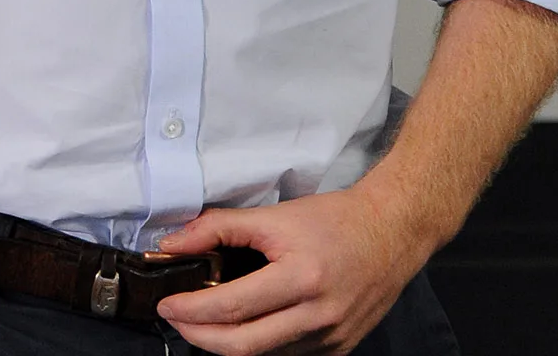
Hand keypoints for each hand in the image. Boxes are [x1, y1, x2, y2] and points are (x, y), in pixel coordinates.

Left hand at [153, 184, 434, 354]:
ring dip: (225, 343)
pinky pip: (287, 354)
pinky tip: (241, 325)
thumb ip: (217, 228)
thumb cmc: (332, 221)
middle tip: (175, 318)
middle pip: (244, 345)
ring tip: (202, 321)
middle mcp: (318, 316)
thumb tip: (171, 245)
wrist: (391, 233)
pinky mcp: (340, 348)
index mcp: (301, 279)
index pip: (232, 307)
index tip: (166, 304)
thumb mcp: (272, 215)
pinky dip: (258, 343)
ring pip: (264, 354)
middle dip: (200, 337)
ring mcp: (332, 339)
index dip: (192, 310)